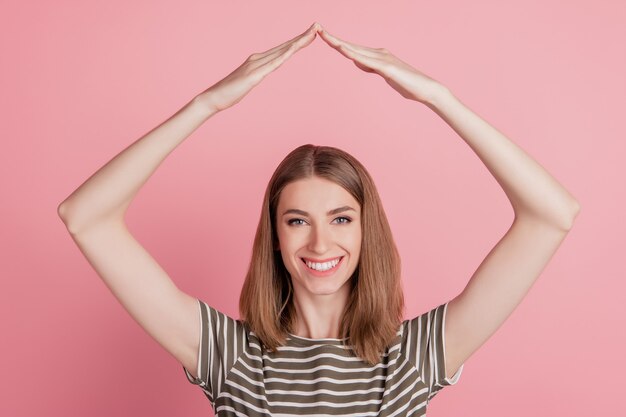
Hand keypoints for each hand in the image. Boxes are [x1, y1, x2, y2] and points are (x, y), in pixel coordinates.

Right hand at [201, 22, 320, 111]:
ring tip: (312, 34)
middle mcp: (258, 58)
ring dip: (298, 43)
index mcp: (258, 60)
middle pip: (285, 46)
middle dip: (302, 37)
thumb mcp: (249, 81)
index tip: (311, 35)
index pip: (282, 49)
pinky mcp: (254, 75)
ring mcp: (256, 65)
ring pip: (282, 52)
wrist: (214, 97)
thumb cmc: (230, 91)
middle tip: (317, 27)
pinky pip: (272, 65)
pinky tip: (294, 50)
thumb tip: (263, 73)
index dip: (298, 41)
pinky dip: (284, 56)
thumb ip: (257, 75)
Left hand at [316, 26, 444, 103]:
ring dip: (339, 43)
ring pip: (356, 50)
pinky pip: (366, 61)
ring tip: (324, 35)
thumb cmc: (407, 84)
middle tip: (316, 28)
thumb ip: (371, 67)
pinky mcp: (386, 68)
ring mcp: (383, 59)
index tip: (322, 36)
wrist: (427, 90)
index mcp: (377, 56)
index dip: (337, 43)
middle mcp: (379, 53)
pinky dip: (353, 54)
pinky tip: (342, 50)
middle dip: (332, 38)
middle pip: (350, 46)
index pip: (352, 49)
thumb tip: (358, 62)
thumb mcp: (384, 75)